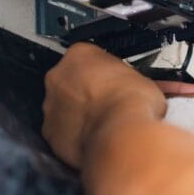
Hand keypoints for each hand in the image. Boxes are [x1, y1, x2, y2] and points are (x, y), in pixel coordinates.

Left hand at [43, 43, 165, 167]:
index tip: (110, 82)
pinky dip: (73, 136)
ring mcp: (51, 105)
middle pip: (69, 81)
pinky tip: (91, 140)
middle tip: (106, 104)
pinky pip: (60, 132)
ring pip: (62, 107)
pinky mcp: (49, 131)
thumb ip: (130, 81)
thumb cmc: (131, 104)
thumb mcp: (143, 81)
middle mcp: (59, 76)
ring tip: (101, 125)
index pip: (87, 58)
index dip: (101, 72)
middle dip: (84, 93)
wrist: (121, 135)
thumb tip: (140, 91)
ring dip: (77, 115)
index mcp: (80, 54)